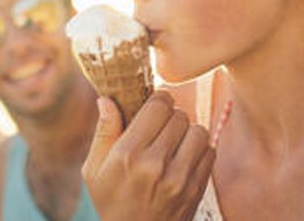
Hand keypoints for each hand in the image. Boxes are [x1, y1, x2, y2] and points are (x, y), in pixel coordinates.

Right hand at [82, 91, 215, 220]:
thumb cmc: (111, 203)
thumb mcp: (94, 171)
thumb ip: (103, 132)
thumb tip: (107, 99)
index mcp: (127, 155)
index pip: (158, 106)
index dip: (158, 100)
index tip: (154, 105)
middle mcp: (155, 164)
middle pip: (179, 115)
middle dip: (171, 117)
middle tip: (161, 128)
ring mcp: (179, 178)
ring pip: (198, 130)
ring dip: (187, 132)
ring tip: (174, 143)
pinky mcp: (197, 189)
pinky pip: (209, 151)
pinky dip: (199, 150)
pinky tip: (183, 159)